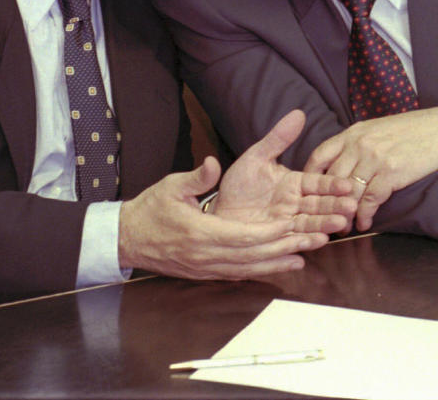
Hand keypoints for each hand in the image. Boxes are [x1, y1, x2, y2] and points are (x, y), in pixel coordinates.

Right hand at [118, 112, 345, 279]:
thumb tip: (215, 163)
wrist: (128, 238)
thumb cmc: (150, 209)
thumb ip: (197, 176)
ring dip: (277, 262)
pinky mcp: (205, 273)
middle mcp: (205, 255)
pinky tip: (279, 265)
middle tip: (309, 238)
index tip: (291, 223)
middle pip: (252, 255)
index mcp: (199, 232)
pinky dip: (261, 270)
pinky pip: (238, 273)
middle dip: (282, 247)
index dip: (269, 232)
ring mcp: (205, 268)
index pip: (242, 236)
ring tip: (304, 255)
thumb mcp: (172, 186)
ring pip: (248, 268)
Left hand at [214, 110, 355, 233]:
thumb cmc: (238, 184)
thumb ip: (278, 138)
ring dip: (327, 223)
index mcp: (293, 183)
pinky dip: (308, 241)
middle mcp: (295, 203)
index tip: (347, 184)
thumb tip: (298, 113)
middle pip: (319, 204)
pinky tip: (320, 240)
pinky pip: (296, 239)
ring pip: (312, 223)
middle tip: (352, 206)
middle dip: (335, 206)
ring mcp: (288, 222)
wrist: (218, 213)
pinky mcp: (279, 239)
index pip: (317, 183)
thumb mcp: (257, 157)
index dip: (332, 184)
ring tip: (341, 223)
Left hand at [304, 107, 437, 231]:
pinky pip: (371, 199)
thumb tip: (342, 162)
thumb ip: (357, 143)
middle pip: (332, 178)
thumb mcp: (377, 129)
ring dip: (345, 213)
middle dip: (326, 201)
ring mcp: (374, 157)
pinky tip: (365, 224)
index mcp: (353, 133)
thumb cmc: (412, 130)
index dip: (310, 177)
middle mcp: (359, 144)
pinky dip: (366, 214)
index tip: (310, 193)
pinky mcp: (392, 172)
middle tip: (325, 217)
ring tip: (344, 227)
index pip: (319, 155)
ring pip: (350, 192)